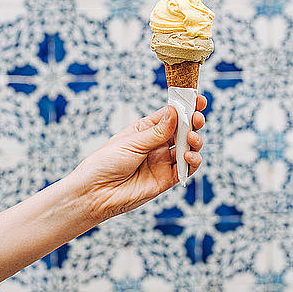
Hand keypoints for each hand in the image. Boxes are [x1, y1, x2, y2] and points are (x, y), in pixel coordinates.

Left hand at [72, 95, 206, 225]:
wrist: (95, 192)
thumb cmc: (106, 162)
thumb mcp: (132, 142)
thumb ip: (157, 131)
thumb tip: (175, 111)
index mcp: (147, 129)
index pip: (171, 114)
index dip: (185, 106)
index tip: (197, 99)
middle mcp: (157, 144)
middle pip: (183, 130)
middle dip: (194, 122)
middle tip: (197, 119)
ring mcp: (163, 161)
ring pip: (188, 148)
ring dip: (195, 141)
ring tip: (192, 138)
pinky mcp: (166, 179)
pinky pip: (186, 168)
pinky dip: (193, 161)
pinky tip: (189, 156)